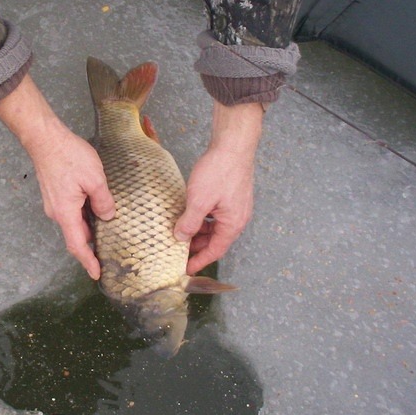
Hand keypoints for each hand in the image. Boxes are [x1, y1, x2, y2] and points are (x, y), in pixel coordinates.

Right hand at [0, 74, 114, 278]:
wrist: (45, 138)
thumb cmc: (68, 156)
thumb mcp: (94, 179)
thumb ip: (103, 201)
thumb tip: (108, 216)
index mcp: (66, 213)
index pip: (77, 246)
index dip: (88, 262)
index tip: (97, 275)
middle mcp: (57, 212)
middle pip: (75, 236)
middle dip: (90, 248)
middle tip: (107, 257)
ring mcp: (54, 203)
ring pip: (73, 223)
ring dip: (87, 231)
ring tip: (105, 235)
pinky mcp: (54, 193)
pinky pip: (70, 212)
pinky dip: (83, 217)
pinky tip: (95, 212)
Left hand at [174, 101, 262, 273]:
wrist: (233, 145)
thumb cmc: (219, 171)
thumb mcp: (198, 200)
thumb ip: (189, 222)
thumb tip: (180, 238)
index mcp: (232, 224)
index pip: (215, 251)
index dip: (199, 261)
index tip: (186, 269)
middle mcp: (237, 218)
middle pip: (215, 240)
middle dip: (197, 246)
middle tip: (178, 251)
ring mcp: (236, 206)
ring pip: (215, 226)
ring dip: (199, 231)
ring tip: (180, 233)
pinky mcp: (231, 195)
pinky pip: (216, 214)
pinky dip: (203, 218)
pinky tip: (190, 214)